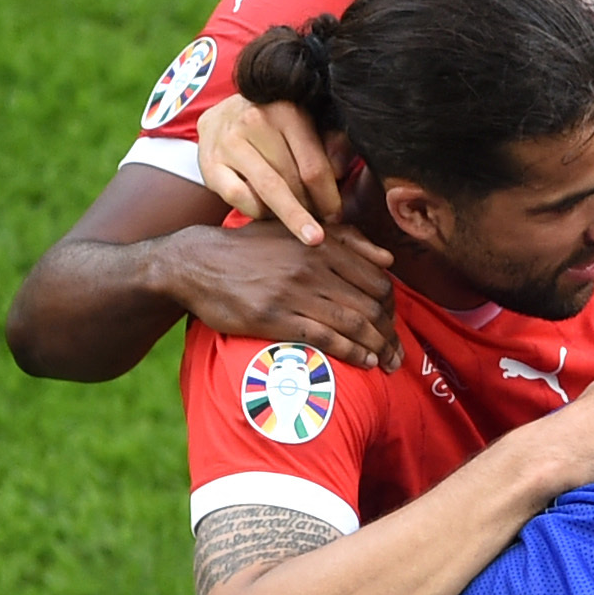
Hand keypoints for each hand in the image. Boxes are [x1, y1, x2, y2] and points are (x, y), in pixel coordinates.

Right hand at [166, 221, 400, 371]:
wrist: (195, 263)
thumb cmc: (250, 249)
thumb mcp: (295, 231)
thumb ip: (345, 240)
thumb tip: (389, 261)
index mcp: (322, 246)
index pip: (378, 282)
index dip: (393, 308)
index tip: (393, 324)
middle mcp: (312, 267)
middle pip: (371, 306)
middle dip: (391, 334)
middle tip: (398, 353)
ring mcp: (293, 293)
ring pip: (354, 324)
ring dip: (378, 348)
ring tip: (387, 363)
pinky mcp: (274, 317)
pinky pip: (326, 338)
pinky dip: (352, 353)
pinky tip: (364, 363)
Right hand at [192, 93, 347, 247]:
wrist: (223, 116)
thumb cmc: (276, 126)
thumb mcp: (310, 125)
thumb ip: (332, 145)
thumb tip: (340, 172)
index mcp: (287, 111)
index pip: (314, 167)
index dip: (329, 198)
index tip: (336, 214)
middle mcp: (255, 122)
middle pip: (293, 181)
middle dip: (311, 208)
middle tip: (320, 224)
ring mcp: (228, 141)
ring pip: (268, 190)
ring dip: (288, 214)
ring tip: (300, 224)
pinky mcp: (209, 161)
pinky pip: (239, 197)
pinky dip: (257, 211)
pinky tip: (268, 211)